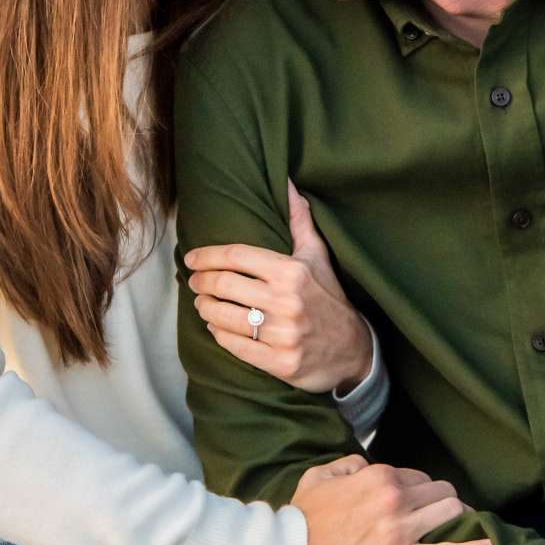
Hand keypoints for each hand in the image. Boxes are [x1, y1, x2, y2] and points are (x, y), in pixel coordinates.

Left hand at [186, 181, 373, 395]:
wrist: (353, 350)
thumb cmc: (328, 297)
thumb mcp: (317, 256)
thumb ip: (300, 220)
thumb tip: (287, 183)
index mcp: (292, 271)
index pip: (237, 256)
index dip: (208, 256)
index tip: (192, 258)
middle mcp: (286, 301)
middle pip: (225, 285)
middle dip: (202, 282)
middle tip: (195, 281)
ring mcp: (283, 334)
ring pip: (223, 316)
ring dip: (206, 308)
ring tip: (202, 303)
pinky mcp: (279, 362)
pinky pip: (234, 345)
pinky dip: (219, 334)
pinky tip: (216, 327)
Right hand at [291, 453, 493, 544]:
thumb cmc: (302, 518)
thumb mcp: (320, 476)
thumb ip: (349, 464)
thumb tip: (368, 468)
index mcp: (378, 476)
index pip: (418, 476)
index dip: (418, 489)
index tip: (414, 503)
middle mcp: (394, 500)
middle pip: (440, 492)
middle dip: (442, 500)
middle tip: (439, 513)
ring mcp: (399, 533)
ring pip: (449, 513)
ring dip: (458, 517)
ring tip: (462, 525)